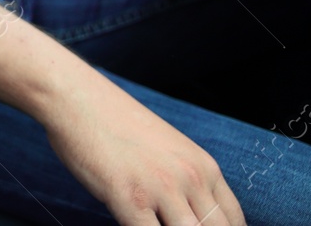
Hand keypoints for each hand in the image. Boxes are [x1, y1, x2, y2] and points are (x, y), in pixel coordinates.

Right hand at [43, 80, 244, 225]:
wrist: (75, 97)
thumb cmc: (112, 124)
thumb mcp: (165, 149)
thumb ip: (182, 181)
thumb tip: (186, 217)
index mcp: (204, 166)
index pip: (235, 222)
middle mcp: (191, 178)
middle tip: (169, 225)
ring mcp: (162, 188)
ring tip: (150, 223)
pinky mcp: (130, 197)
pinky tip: (128, 223)